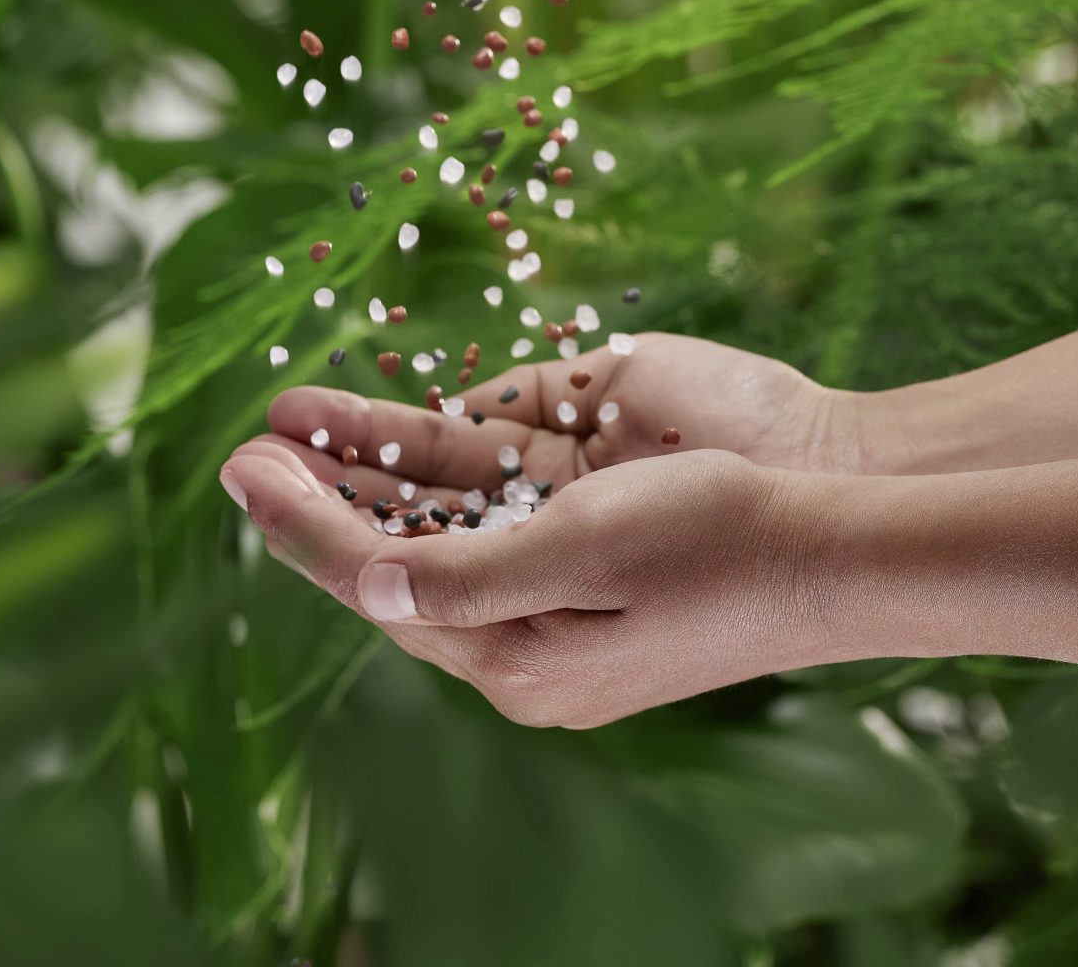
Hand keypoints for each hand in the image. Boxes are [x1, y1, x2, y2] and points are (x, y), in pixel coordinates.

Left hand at [222, 372, 817, 726]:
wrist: (835, 532)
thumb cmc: (716, 546)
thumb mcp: (584, 557)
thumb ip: (469, 575)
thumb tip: (370, 579)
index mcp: (521, 660)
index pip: (382, 587)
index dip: (305, 526)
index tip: (243, 471)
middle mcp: (526, 622)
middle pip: (395, 554)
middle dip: (316, 497)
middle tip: (242, 450)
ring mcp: (555, 570)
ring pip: (432, 514)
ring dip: (360, 465)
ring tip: (289, 418)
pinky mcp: (585, 518)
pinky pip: (488, 489)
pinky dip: (428, 457)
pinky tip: (387, 431)